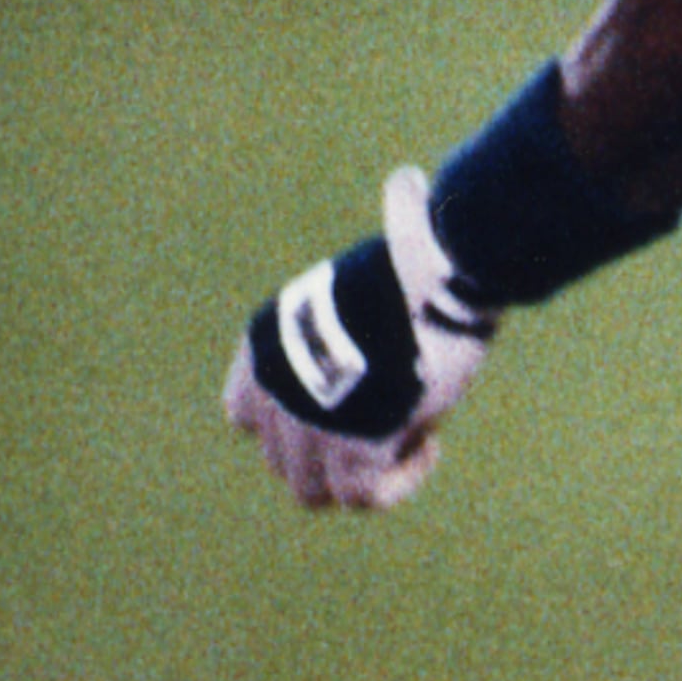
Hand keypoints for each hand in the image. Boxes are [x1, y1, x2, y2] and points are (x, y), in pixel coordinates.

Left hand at [224, 167, 499, 514]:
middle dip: (333, 452)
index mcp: (265, 348)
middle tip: (385, 421)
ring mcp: (307, 430)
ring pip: (315, 490)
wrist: (437, 285)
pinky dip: (398, 482)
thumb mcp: (376, 258)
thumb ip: (377, 246)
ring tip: (406, 439)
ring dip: (360, 475)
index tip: (347, 404)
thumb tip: (409, 183)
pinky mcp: (352, 458)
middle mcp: (272, 393)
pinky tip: (428, 447)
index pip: (244, 415)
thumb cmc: (416, 262)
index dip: (292, 422)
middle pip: (284, 459)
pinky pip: (365, 497)